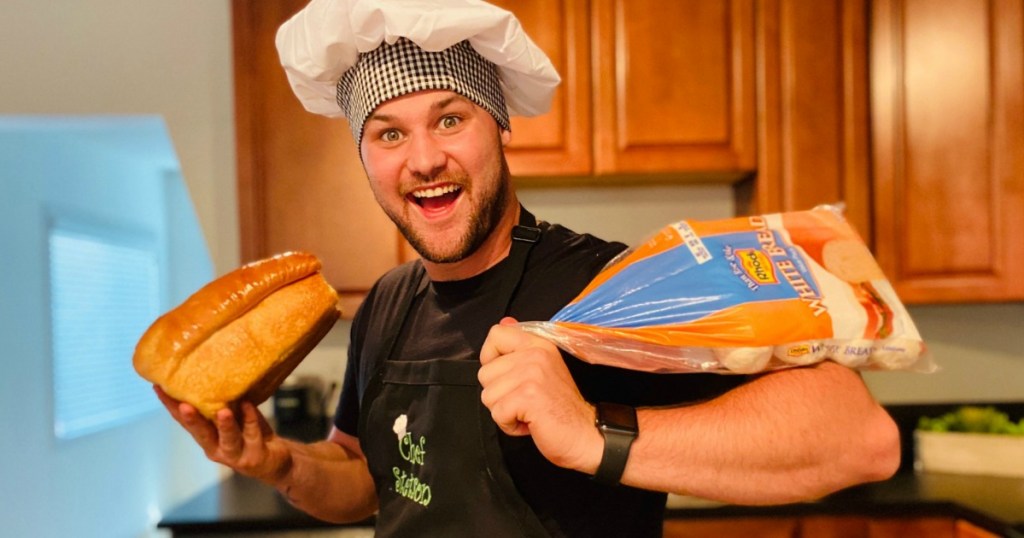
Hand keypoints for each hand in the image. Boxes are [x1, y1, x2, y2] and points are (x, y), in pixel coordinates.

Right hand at [154, 386, 291, 482]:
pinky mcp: (254, 456)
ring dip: (225, 425)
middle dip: (192, 419)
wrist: (276, 459)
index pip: (184, 421)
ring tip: (223, 411)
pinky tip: (249, 406)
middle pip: (201, 433)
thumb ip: (222, 402)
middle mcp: (216, 447)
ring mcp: (235, 454)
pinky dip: (250, 419)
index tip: (158, 387)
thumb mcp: (234, 416)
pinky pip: (253, 434)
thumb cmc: (250, 433)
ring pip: (228, 439)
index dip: (170, 406)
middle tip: (183, 405)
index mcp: (206, 437)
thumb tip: (210, 371)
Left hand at [478, 317, 602, 472]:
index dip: (491, 358)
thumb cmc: (561, 408)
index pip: (495, 334)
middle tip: (525, 400)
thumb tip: (505, 322)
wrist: (584, 435)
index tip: (507, 375)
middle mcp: (536, 353)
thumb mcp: (542, 368)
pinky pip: (497, 413)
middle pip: (485, 372)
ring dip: (504, 411)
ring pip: (488, 395)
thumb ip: (520, 345)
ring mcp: (532, 373)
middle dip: (499, 394)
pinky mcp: (528, 396)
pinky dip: (509, 425)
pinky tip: (530, 422)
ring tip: (528, 411)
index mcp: (539, 343)